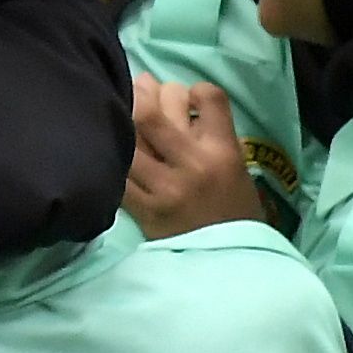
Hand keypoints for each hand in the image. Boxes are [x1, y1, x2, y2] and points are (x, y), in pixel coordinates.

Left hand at [125, 76, 261, 238]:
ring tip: (125, 113)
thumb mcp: (237, 168)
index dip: (195, 89)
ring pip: (130, 137)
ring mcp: (166, 188)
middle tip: (142, 89)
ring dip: (124, 120)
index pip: (209, 97)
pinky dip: (115, 155)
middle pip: (154, 111)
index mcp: (224, 152)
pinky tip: (118, 150)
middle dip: (144, 92)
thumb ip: (211, 135)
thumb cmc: (236, 213)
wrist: (231, 263)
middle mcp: (194, 165)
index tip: (190, 97)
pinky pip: (118, 172)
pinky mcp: (144, 210)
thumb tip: (177, 101)